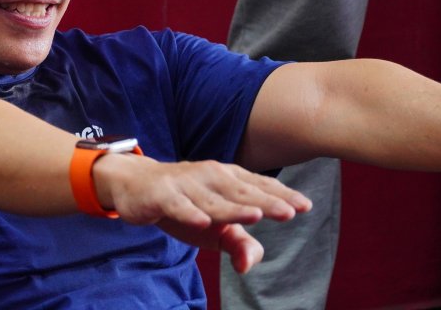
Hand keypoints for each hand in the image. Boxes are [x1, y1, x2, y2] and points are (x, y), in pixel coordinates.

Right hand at [95, 155, 310, 272]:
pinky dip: (189, 212)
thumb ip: (238, 243)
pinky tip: (202, 221)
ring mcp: (185, 184)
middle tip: (290, 211)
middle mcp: (209, 176)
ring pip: (212, 200)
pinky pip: (177, 205)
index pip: (258, 186)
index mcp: (227, 179)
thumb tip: (250, 266)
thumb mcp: (214, 229)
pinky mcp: (161, 195)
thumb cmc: (183, 204)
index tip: (305, 206)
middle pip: (241, 192)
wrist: (135, 185)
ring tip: (257, 215)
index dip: (281, 195)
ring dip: (233, 208)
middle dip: (266, 201)